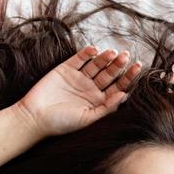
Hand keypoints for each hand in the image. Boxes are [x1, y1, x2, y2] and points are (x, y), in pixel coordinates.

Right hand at [15, 45, 140, 136]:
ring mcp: (79, 78)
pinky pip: (79, 58)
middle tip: (126, 56)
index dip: (128, 77)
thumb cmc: (62, 123)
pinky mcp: (65, 69)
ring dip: (105, 58)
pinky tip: (95, 50)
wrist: (35, 117)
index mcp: (99, 101)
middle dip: (118, 65)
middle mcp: (91, 89)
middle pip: (109, 74)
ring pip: (96, 65)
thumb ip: (107, 108)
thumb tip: (125, 95)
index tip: (138, 67)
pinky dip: (87, 53)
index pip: (118, 87)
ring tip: (112, 53)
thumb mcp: (87, 119)